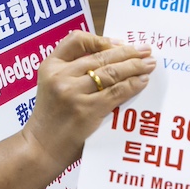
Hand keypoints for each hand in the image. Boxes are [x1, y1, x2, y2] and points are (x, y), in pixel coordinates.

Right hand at [22, 32, 153, 168]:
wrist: (41, 148)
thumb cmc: (51, 118)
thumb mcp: (52, 86)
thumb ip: (73, 71)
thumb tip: (112, 58)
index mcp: (50, 66)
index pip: (76, 40)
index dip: (101, 40)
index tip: (119, 43)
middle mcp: (60, 76)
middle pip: (100, 56)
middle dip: (127, 52)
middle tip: (145, 50)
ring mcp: (73, 93)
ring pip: (111, 72)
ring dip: (134, 66)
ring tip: (149, 64)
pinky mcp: (87, 110)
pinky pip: (116, 92)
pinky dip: (132, 84)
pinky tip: (142, 81)